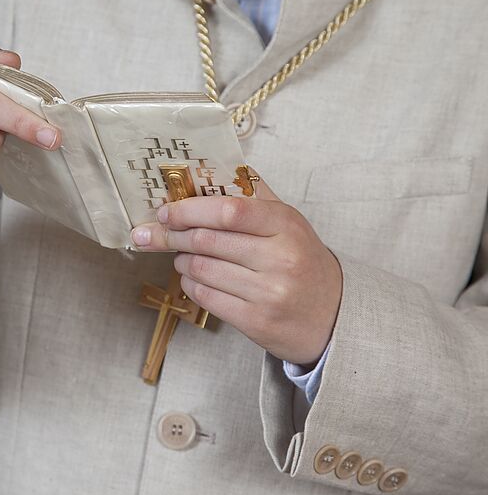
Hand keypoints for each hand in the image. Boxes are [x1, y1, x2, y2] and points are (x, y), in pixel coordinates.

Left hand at [130, 177, 341, 364]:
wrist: (334, 314)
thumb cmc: (302, 261)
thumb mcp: (288, 222)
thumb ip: (252, 196)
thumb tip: (207, 173)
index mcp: (286, 225)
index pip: (228, 210)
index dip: (189, 209)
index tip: (166, 211)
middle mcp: (280, 258)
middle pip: (206, 241)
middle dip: (174, 235)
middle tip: (160, 232)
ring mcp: (268, 293)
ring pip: (200, 269)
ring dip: (181, 260)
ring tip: (183, 255)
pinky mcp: (256, 321)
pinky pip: (205, 297)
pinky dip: (189, 284)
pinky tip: (193, 278)